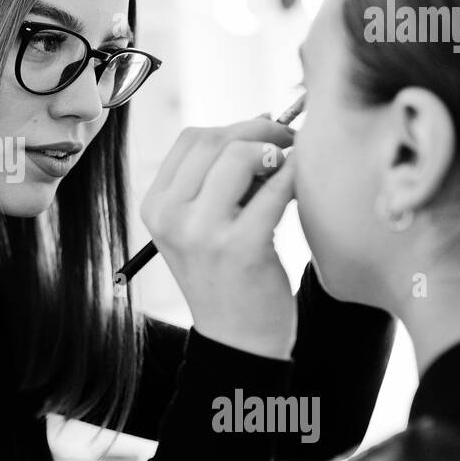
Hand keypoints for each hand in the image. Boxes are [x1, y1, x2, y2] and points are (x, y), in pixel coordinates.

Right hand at [139, 119, 297, 358]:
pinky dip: (296, 176)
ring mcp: (202, 233)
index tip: (263, 137)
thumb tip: (264, 120)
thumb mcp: (203, 225)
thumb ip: (220, 178)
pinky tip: (304, 184)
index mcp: (155, 206)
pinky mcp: (241, 247)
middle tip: (289, 143)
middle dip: (259, 132)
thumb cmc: (229, 275)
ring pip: (241, 156)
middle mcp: (170, 217)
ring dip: (277, 151)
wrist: (239, 340)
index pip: (190, 139)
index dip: (233, 128)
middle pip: (215, 140)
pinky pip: (276, 187)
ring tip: (292, 167)